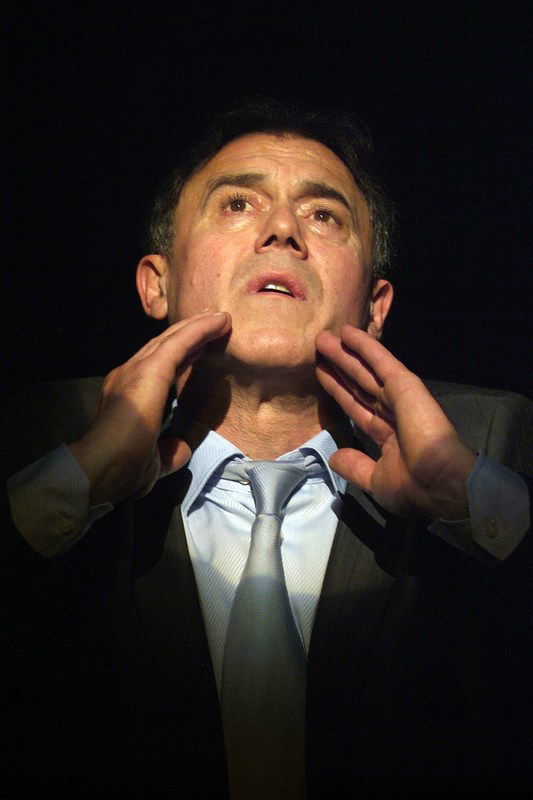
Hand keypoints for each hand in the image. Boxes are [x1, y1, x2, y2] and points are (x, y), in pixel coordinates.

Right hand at [68, 309, 230, 504]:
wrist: (98, 469)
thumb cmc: (120, 470)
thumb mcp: (152, 463)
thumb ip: (167, 452)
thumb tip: (181, 450)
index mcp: (128, 396)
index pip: (159, 368)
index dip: (183, 356)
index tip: (203, 348)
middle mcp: (128, 376)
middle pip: (165, 347)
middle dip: (190, 333)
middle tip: (214, 322)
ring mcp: (136, 370)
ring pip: (172, 340)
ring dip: (197, 327)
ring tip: (219, 318)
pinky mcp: (149, 370)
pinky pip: (180, 343)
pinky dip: (200, 330)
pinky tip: (218, 322)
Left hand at [315, 325, 476, 519]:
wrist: (439, 484)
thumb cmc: (412, 487)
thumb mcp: (375, 480)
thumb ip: (355, 466)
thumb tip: (335, 458)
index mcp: (387, 435)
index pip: (356, 406)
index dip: (338, 390)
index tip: (321, 374)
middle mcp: (391, 412)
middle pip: (357, 384)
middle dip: (338, 366)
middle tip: (319, 347)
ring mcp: (399, 397)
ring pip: (365, 370)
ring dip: (345, 352)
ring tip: (323, 337)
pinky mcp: (405, 386)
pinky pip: (382, 362)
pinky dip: (366, 347)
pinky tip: (349, 333)